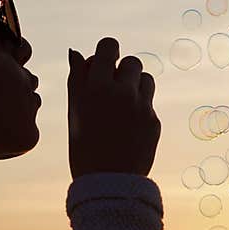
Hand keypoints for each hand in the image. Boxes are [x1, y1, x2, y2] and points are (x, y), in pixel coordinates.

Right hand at [67, 38, 160, 178]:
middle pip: (132, 61)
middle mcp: (121, 92)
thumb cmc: (83, 147)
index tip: (107, 59)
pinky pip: (149, 103)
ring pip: (146, 79)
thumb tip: (77, 53)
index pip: (109, 46)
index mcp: (96, 87)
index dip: (108, 50)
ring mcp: (141, 107)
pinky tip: (128, 127)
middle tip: (113, 86)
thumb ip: (76, 80)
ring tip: (123, 104)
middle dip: (123, 70)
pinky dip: (140, 109)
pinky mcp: (154, 120)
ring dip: (135, 85)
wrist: (108, 183)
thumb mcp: (74, 112)